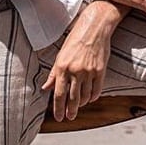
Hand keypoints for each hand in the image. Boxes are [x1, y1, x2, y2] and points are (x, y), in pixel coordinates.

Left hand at [42, 4, 114, 120]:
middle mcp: (75, 71)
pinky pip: (97, 90)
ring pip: (85, 96)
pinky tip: (90, 98)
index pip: (59, 94)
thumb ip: (53, 74)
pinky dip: (93, 97)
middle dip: (71, 110)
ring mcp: (89, 71)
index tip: (59, 117)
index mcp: (62, 67)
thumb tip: (45, 88)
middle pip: (72, 98)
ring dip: (82, 103)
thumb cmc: (75, 39)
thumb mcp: (60, 55)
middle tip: (70, 117)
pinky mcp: (100, 70)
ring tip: (79, 105)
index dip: (58, 108)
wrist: (94, 27)